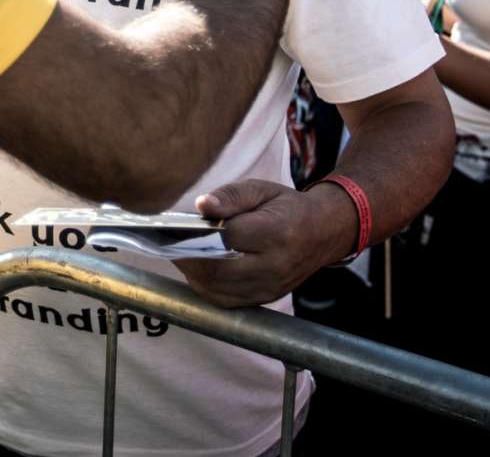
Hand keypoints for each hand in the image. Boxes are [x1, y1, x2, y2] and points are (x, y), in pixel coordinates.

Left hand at [173, 179, 355, 307]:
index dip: (197, 233)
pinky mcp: (266, 298)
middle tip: (166, 242)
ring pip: (218, 289)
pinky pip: (226, 300)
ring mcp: (271, 287)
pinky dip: (205, 286)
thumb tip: (201, 206)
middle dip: (187, 257)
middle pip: (218, 269)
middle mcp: (276, 266)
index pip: (227, 237)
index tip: (174, 225)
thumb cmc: (287, 207)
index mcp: (277, 233)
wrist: (324, 232)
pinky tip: (195, 269)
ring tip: (177, 253)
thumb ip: (229, 197)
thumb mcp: (260, 189)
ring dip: (192, 273)